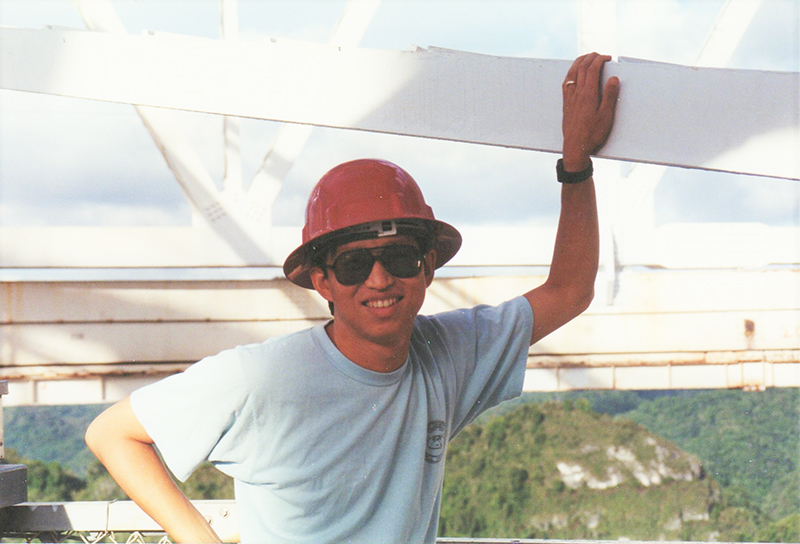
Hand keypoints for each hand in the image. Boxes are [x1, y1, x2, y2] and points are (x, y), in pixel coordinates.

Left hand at [561, 52, 619, 170]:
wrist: (575, 147)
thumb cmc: (592, 133)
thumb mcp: (606, 116)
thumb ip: (610, 96)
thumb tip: (614, 79)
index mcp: (588, 94)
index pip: (592, 69)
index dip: (600, 60)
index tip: (607, 57)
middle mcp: (577, 93)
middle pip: (581, 68)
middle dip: (590, 57)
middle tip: (598, 55)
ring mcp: (569, 98)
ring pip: (572, 73)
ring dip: (578, 62)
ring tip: (585, 58)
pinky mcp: (566, 103)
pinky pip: (566, 83)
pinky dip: (570, 73)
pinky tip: (572, 73)